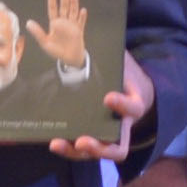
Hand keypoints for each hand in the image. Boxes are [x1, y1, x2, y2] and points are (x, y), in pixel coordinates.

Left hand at [31, 0, 92, 76]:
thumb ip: (37, 32)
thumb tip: (28, 23)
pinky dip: (82, 17)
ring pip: (73, 12)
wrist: (69, 59)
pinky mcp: (79, 31)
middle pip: (64, 8)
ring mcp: (72, 26)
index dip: (52, 0)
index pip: (53, 9)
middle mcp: (64, 23)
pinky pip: (81, 22)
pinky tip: (82, 10)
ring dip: (74, 4)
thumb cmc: (57, 51)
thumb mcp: (45, 42)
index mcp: (55, 24)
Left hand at [49, 49, 148, 166]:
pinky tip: (51, 139)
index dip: (122, 104)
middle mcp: (122, 126)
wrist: (134, 92)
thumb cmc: (126, 76)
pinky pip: (81, 148)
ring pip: (96, 153)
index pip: (133, 108)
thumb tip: (95, 33)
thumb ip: (114, 56)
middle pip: (117, 148)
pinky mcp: (93, 136)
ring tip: (57, 143)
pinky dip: (67, 146)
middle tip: (82, 141)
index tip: (107, 97)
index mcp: (134, 105)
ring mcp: (107, 135)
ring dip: (75, 152)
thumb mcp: (124, 64)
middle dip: (99, 148)